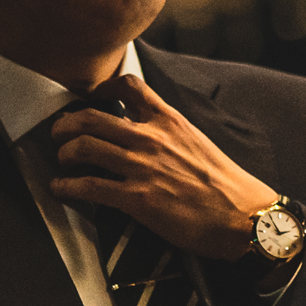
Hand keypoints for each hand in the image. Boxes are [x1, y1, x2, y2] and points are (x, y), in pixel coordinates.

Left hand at [49, 73, 277, 261]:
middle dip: (65, 124)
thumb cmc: (226, 186)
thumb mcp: (198, 142)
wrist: (245, 218)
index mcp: (169, 121)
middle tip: (59, 134)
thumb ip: (170, 133)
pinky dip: (67, 186)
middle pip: (91, 116)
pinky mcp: (137, 199)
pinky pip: (89, 186)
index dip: (101, 88)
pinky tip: (61, 188)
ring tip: (62, 161)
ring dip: (64, 153)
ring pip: (84, 146)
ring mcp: (143, 168)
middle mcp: (152, 138)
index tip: (90, 97)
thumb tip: (148, 133)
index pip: (129, 86)